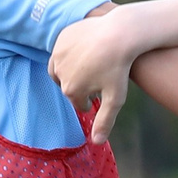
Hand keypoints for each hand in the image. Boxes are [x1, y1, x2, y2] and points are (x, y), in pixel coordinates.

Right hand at [49, 11, 141, 143]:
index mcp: (71, 90)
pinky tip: (85, 53)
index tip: (101, 95)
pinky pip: (63, 51)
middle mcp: (59, 73)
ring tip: (87, 69)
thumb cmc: (119, 68)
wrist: (119, 33)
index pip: (79, 102)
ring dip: (72, 71)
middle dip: (81, 86)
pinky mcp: (62, 38)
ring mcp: (58, 54)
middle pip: (69, 86)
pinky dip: (71, 54)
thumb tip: (96, 143)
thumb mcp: (115, 99)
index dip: (92, 100)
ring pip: (62, 69)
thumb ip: (105, 121)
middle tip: (97, 79)